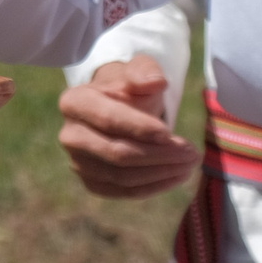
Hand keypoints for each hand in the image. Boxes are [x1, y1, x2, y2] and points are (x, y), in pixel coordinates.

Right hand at [57, 56, 201, 197]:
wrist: (118, 108)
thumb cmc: (130, 87)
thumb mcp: (139, 69)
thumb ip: (145, 72)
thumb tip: (155, 83)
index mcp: (74, 102)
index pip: (109, 120)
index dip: (141, 128)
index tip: (170, 133)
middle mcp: (70, 136)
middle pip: (117, 153)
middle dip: (159, 155)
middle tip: (191, 152)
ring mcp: (78, 162)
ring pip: (124, 177)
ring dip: (162, 173)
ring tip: (190, 163)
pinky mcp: (92, 183)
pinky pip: (125, 192)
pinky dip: (154, 187)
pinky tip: (177, 176)